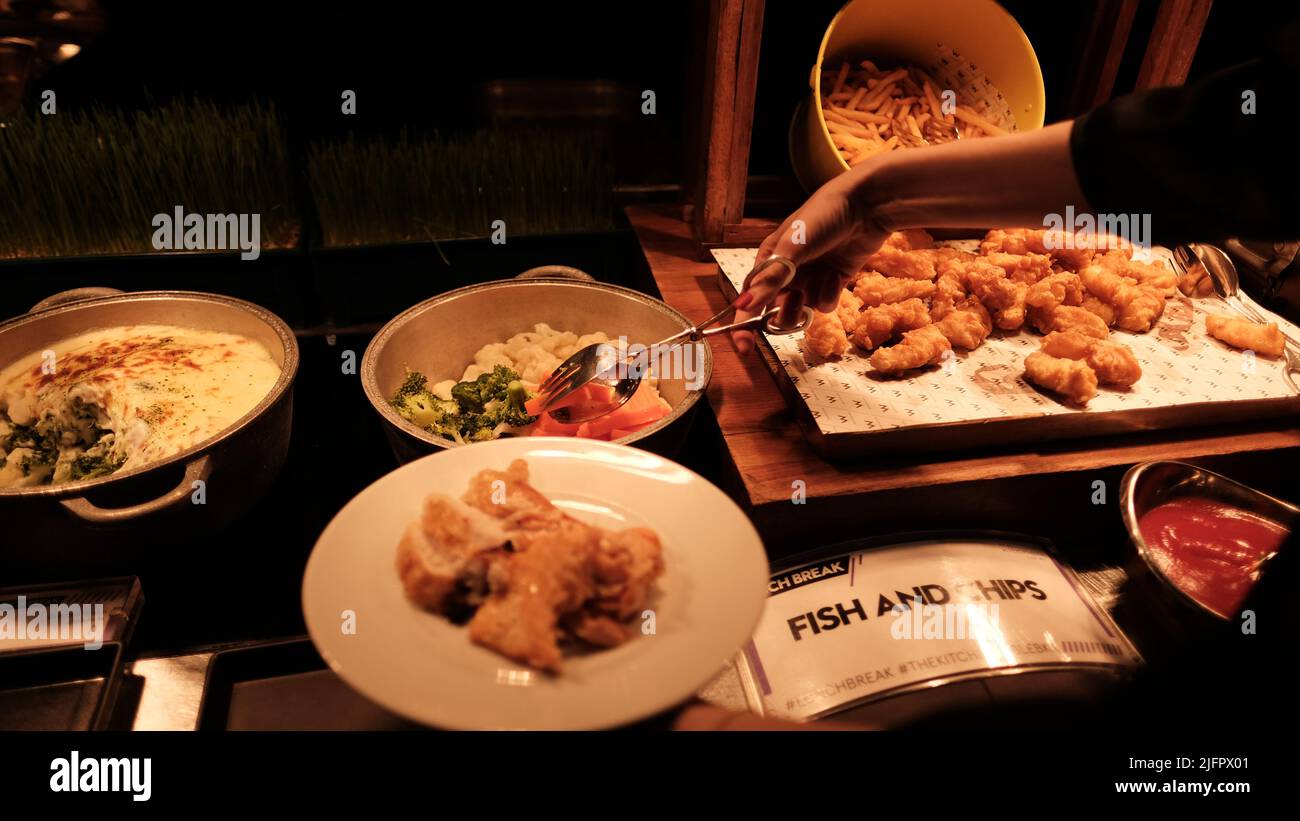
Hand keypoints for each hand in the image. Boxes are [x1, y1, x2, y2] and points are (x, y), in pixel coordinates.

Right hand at [731, 169, 888, 354]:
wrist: (866, 205)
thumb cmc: (822, 216)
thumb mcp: (792, 248)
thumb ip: (770, 279)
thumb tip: (744, 305)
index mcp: (769, 260)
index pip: (750, 299)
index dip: (744, 325)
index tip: (743, 348)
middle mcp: (787, 272)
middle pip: (775, 311)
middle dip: (785, 313)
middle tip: (793, 305)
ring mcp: (810, 278)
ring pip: (801, 311)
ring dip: (810, 303)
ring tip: (821, 282)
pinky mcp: (833, 282)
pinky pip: (824, 304)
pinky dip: (829, 295)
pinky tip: (837, 275)